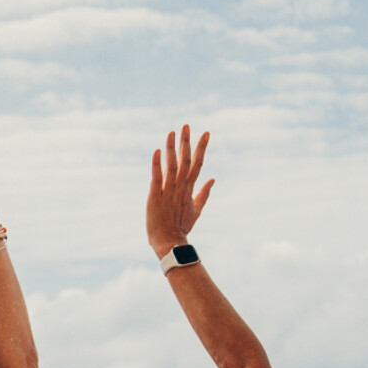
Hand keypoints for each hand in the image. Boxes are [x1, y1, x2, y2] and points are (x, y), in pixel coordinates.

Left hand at [147, 125, 214, 258]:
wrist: (169, 242)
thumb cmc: (181, 227)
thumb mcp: (196, 209)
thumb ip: (204, 193)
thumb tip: (213, 179)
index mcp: (189, 188)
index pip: (198, 163)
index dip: (202, 147)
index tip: (206, 132)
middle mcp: (180, 187)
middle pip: (186, 160)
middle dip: (186, 142)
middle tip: (186, 125)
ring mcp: (168, 191)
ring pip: (172, 165)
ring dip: (172, 148)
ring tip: (172, 132)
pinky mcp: (155, 196)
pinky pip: (156, 177)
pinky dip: (156, 164)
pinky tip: (157, 151)